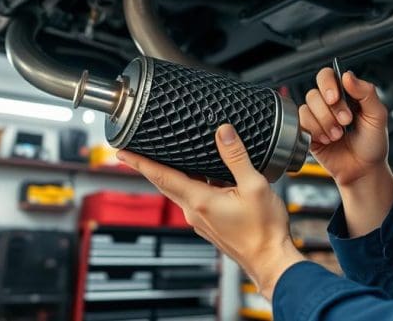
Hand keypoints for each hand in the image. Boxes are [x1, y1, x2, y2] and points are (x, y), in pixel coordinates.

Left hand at [117, 124, 304, 299]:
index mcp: (200, 201)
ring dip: (173, 174)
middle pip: (166, 183)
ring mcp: (201, 220)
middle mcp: (195, 212)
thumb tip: (223, 133)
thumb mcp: (254, 186)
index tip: (122, 152)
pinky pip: (194, 198)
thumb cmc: (264, 230)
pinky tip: (205, 176)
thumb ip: (236, 157)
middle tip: (136, 151)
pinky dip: (192, 184)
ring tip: (172, 157)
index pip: (161, 177)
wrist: (270, 259)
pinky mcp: (210, 224)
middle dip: (149, 166)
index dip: (140, 163)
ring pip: (181, 191)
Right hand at [298, 68, 390, 186]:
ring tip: (338, 135)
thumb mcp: (378, 116)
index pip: (328, 76)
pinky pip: (301, 123)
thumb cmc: (372, 144)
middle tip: (345, 122)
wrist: (364, 170)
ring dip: (325, 123)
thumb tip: (348, 76)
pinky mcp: (308, 133)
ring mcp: (317, 119)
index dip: (328, 84)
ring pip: (307, 108)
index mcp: (346, 94)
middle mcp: (329, 104)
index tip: (335, 98)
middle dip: (330, 110)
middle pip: (314, 93)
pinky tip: (327, 140)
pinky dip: (315, 132)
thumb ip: (366, 93)